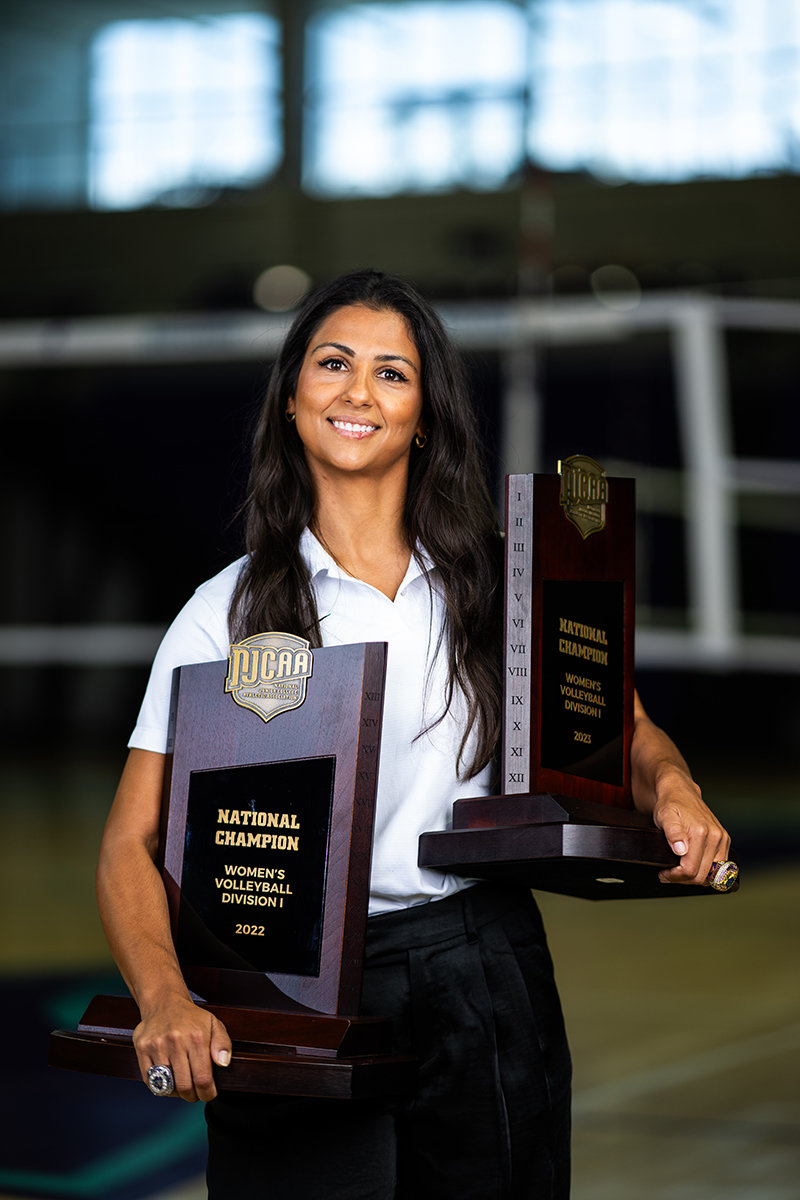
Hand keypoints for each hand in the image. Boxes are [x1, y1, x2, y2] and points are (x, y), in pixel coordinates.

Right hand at [133, 993, 231, 1101]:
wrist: (165, 1002)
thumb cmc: (191, 1017)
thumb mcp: (214, 1024)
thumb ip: (223, 1044)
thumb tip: (223, 1063)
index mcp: (197, 1037)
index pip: (202, 1079)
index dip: (207, 1093)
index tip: (209, 1093)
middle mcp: (176, 1041)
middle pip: (184, 1087)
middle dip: (192, 1096)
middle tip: (195, 1092)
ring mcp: (157, 1045)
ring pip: (166, 1086)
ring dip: (176, 1092)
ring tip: (182, 1085)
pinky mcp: (142, 1048)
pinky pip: (149, 1081)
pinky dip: (160, 1087)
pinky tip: (168, 1080)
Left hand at [651, 768, 730, 885]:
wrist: (680, 792)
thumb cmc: (670, 804)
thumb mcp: (664, 816)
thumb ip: (672, 833)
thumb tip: (680, 850)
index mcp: (701, 832)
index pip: (690, 870)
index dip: (675, 877)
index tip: (663, 873)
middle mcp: (716, 837)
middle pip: (702, 876)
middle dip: (683, 879)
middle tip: (668, 873)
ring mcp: (722, 839)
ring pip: (712, 875)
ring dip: (695, 877)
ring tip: (679, 870)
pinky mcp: (724, 841)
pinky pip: (719, 867)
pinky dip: (706, 871)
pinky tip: (692, 865)